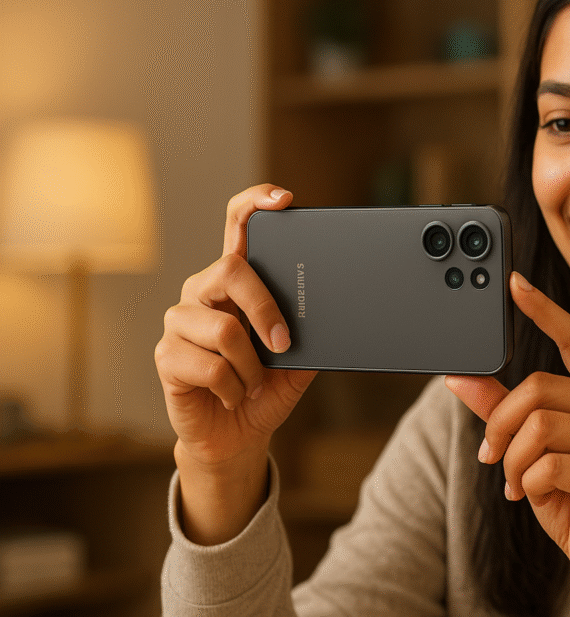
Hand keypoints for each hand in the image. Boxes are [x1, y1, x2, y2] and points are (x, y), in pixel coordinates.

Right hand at [154, 184, 316, 542]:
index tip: (283, 200)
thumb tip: (337, 310)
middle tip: (284, 345)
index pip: (238, 226)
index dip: (255, 204)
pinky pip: (210, 367)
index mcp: (237, 282)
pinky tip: (232, 396)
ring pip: (225, 329)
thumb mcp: (299, 360)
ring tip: (253, 384)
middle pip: (231, 269)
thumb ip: (310, 332)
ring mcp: (180, 321)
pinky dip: (234, 389)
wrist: (237, 435)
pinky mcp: (167, 355)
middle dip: (266, 310)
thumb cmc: (266, 389)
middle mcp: (203, 291)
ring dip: (252, 368)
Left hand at [445, 273, 569, 616]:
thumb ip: (500, 409)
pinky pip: (548, 465)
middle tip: (492, 455)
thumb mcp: (529, 448)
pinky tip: (532, 496)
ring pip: (539, 427)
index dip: (543, 311)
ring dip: (512, 461)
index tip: (513, 284)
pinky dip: (525, 483)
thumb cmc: (569, 496)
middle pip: (538, 388)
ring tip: (514, 482)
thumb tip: (457, 376)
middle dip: (501, 425)